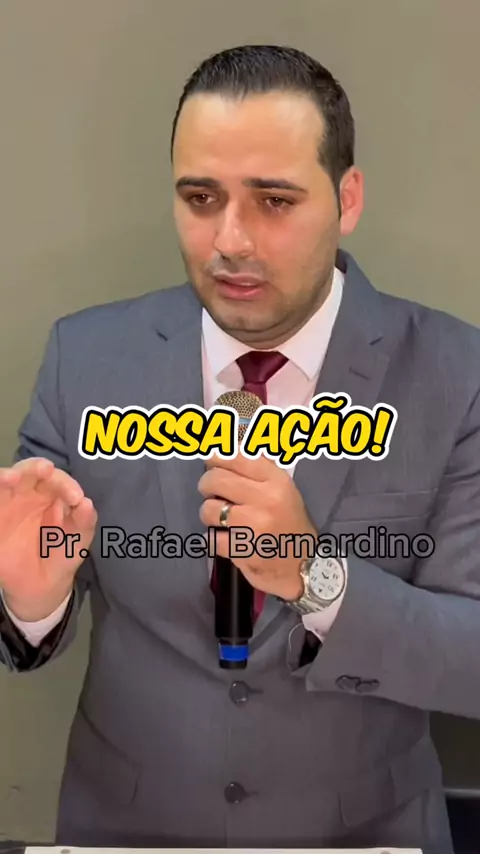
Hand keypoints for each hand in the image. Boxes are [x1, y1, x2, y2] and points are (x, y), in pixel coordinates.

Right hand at [0, 457, 96, 619]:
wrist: (43, 586)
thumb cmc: (63, 554)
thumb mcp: (78, 539)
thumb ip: (84, 521)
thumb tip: (86, 502)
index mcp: (52, 494)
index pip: (56, 478)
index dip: (65, 483)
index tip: (76, 498)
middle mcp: (29, 494)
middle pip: (28, 471)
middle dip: (35, 467)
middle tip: (45, 470)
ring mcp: (8, 505)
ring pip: (5, 482)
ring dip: (6, 476)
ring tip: (12, 478)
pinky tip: (1, 488)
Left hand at [198, 453, 316, 600]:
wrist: (303, 566)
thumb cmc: (290, 524)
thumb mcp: (284, 491)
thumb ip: (258, 471)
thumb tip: (224, 450)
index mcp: (276, 481)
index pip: (236, 457)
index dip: (216, 458)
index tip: (211, 463)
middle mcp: (266, 499)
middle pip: (215, 480)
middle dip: (207, 486)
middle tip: (212, 493)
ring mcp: (253, 525)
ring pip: (208, 509)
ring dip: (209, 515)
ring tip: (221, 520)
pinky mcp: (243, 550)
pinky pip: (210, 538)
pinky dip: (212, 540)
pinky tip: (224, 540)